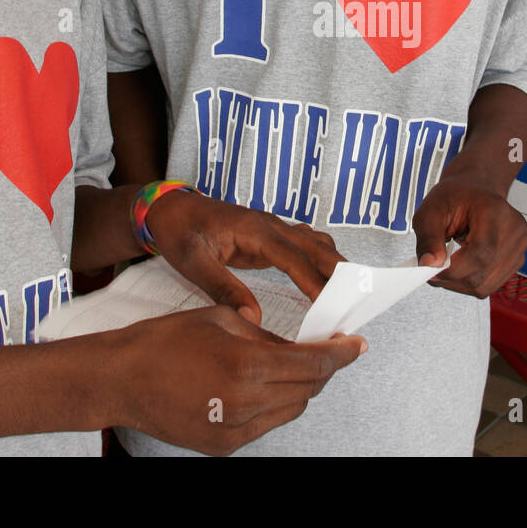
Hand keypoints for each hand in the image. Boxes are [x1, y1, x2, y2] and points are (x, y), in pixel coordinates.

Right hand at [107, 306, 364, 455]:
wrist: (120, 379)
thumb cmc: (165, 341)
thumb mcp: (223, 320)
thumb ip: (267, 336)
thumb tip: (300, 345)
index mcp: (248, 365)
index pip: (315, 364)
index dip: (341, 354)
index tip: (357, 345)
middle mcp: (246, 403)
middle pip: (308, 390)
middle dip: (322, 368)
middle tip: (328, 349)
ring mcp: (235, 430)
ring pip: (291, 410)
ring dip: (299, 388)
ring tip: (290, 365)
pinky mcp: (223, 447)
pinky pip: (265, 425)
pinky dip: (273, 404)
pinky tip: (260, 385)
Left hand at [147, 191, 345, 324]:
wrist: (169, 209)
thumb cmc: (179, 233)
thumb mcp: (193, 264)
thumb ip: (223, 288)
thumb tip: (252, 318)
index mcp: (254, 229)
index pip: (294, 257)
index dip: (314, 281)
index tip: (330, 304)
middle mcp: (270, 224)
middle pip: (315, 247)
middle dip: (339, 272)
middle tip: (357, 300)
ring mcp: (273, 227)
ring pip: (315, 243)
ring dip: (334, 265)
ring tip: (351, 293)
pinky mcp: (270, 236)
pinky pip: (305, 244)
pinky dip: (322, 259)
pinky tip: (330, 277)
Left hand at [412, 175, 526, 297]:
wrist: (475, 190)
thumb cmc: (456, 196)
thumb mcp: (431, 210)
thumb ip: (428, 237)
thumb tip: (429, 265)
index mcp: (496, 211)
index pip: (480, 253)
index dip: (453, 269)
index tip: (431, 270)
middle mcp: (513, 230)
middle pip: (482, 273)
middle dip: (452, 278)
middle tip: (433, 267)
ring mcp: (518, 247)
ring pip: (485, 285)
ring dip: (459, 283)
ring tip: (446, 264)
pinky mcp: (515, 262)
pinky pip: (490, 285)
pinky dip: (469, 282)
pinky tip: (460, 267)